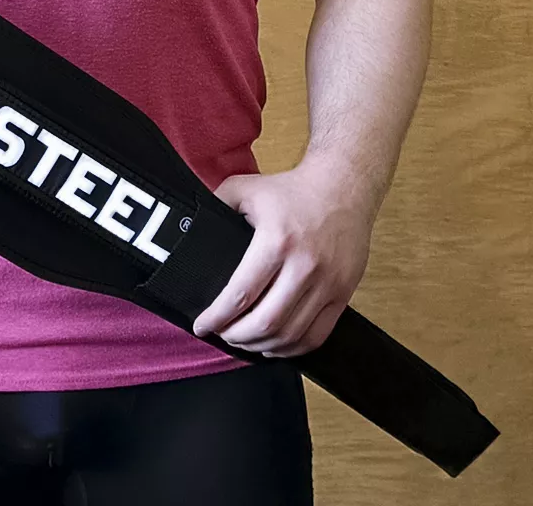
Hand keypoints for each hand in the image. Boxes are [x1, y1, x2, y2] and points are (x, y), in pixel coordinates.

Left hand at [192, 158, 377, 356]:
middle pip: (266, 321)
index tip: (201, 326)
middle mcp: (305, 265)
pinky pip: (318, 335)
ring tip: (243, 340)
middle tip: (222, 334)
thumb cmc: (291, 189)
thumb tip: (187, 230)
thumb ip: (215, 206)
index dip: (217, 317)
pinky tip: (274, 343)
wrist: (344, 184)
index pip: (241, 294)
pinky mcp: (344, 292)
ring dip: (261, 345)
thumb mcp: (245, 188)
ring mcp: (328, 282)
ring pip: (291, 334)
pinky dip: (292, 348)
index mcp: (276, 241)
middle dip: (236, 336)